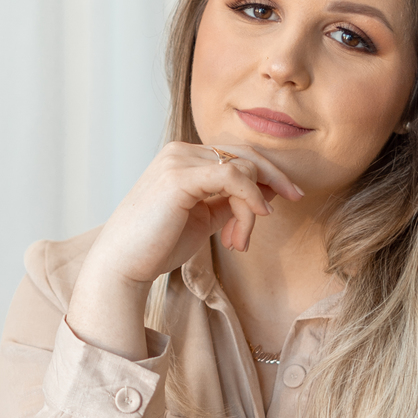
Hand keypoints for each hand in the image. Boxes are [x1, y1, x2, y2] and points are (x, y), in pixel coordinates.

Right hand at [67, 142, 301, 358]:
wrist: (122, 266)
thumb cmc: (157, 246)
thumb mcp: (204, 219)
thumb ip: (229, 202)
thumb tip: (264, 195)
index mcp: (183, 158)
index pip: (236, 155)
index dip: (266, 173)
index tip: (286, 196)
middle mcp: (180, 151)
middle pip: (244, 153)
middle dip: (274, 176)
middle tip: (296, 197)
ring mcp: (178, 160)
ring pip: (241, 169)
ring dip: (252, 207)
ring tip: (239, 242)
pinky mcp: (179, 176)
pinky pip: (233, 177)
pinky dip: (250, 198)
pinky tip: (256, 218)